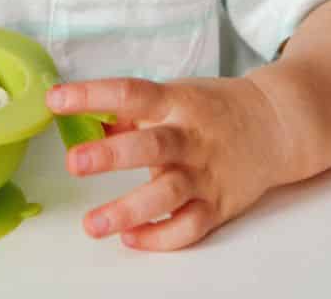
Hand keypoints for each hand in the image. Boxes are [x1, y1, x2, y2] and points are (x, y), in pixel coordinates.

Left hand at [46, 75, 287, 250]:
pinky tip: (130, 238)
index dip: (92, 95)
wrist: (275, 125)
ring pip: (168, 195)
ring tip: (92, 224)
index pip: (130, 93)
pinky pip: (188, 227)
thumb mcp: (173, 96)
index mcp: (176, 101)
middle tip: (75, 161)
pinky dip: (160, 237)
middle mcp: (191, 137)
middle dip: (112, 155)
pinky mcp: (219, 205)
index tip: (55, 98)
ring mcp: (207, 173)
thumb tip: (86, 124)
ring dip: (129, 209)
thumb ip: (130, 113)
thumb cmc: (212, 108)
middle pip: (151, 146)